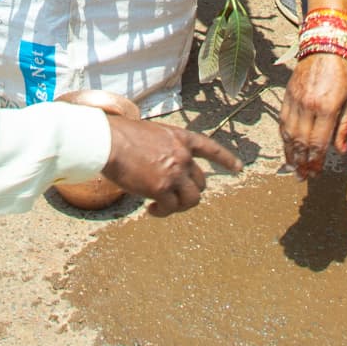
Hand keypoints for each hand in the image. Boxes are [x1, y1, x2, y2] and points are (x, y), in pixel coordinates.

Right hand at [96, 113, 239, 216]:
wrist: (108, 141)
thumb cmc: (120, 135)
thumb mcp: (151, 133)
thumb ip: (163, 148)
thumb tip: (159, 166)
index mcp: (181, 138)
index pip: (210, 149)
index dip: (226, 160)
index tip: (239, 168)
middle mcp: (182, 155)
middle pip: (201, 182)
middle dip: (189, 191)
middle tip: (172, 197)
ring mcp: (174, 172)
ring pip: (191, 199)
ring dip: (179, 206)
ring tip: (162, 207)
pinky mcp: (161, 188)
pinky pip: (170, 208)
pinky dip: (162, 212)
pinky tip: (151, 210)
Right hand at [281, 51, 346, 176]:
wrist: (324, 50)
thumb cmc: (342, 77)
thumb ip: (343, 128)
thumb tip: (341, 152)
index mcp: (327, 108)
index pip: (318, 142)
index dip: (316, 161)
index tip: (316, 173)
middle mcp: (309, 106)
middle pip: (301, 142)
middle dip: (302, 162)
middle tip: (303, 176)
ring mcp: (295, 101)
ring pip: (289, 134)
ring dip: (290, 153)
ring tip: (292, 168)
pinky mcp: (287, 97)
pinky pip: (283, 122)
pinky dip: (283, 138)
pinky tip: (286, 148)